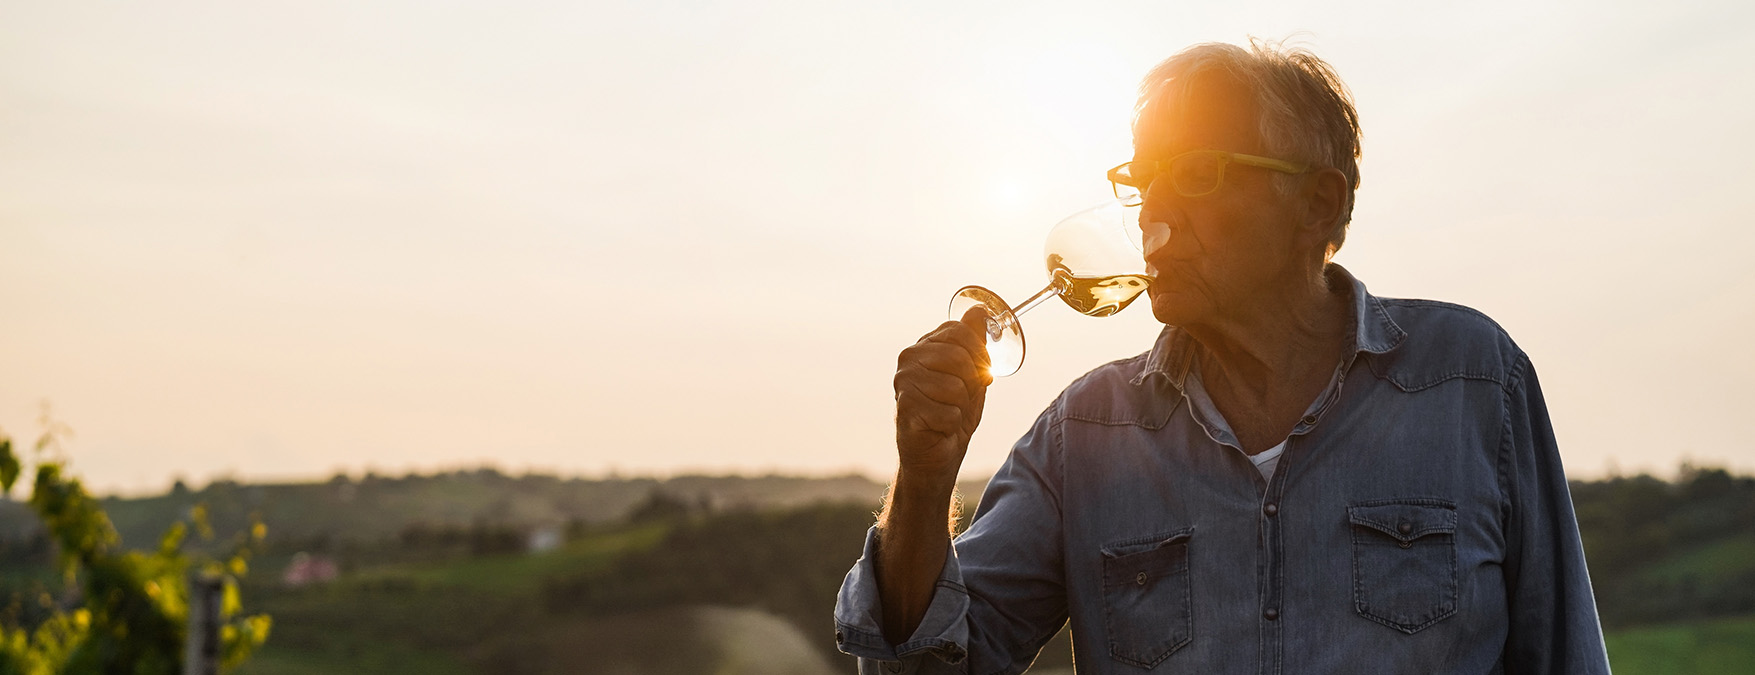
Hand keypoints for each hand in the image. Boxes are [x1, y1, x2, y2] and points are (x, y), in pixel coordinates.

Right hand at [893, 306, 993, 479]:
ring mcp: (904, 382)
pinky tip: (939, 427)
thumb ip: (974, 342)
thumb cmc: (953, 411)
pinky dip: (952, 425)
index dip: (979, 353)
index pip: (959, 331)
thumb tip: (979, 310)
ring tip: (947, 413)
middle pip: (959, 357)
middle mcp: (909, 359)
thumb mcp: (970, 374)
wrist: (936, 454)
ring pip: (956, 387)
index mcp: (924, 346)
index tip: (980, 372)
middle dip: (971, 384)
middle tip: (960, 400)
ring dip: (961, 407)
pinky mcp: (905, 408)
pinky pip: (950, 412)